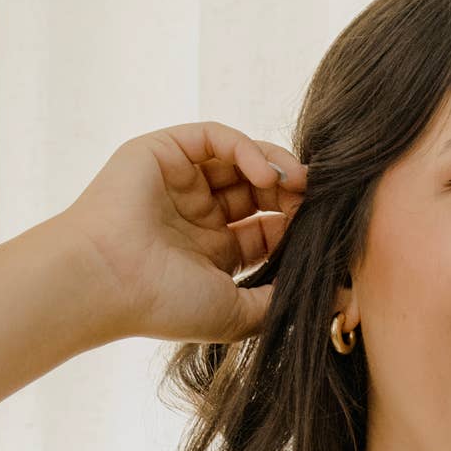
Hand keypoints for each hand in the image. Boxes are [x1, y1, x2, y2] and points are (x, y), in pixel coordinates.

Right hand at [56, 123, 307, 344]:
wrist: (108, 281)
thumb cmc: (165, 305)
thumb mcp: (239, 313)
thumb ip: (285, 300)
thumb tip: (342, 296)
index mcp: (212, 254)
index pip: (266, 229)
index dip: (295, 226)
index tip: (324, 231)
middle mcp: (197, 216)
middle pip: (258, 191)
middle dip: (291, 193)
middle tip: (317, 200)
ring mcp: (180, 182)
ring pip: (240, 160)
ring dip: (275, 167)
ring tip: (299, 184)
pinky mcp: (163, 151)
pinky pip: (215, 137)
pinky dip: (246, 148)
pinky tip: (266, 172)